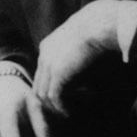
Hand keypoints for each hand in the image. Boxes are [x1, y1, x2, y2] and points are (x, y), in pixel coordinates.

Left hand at [33, 0, 120, 115]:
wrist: (98, 23)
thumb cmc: (96, 27)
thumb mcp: (78, 38)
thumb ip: (74, 52)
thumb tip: (81, 65)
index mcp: (46, 47)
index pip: (41, 73)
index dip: (49, 86)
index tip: (63, 96)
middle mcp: (43, 56)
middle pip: (39, 84)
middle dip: (48, 100)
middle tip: (61, 109)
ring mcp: (48, 65)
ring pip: (43, 93)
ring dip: (54, 106)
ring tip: (66, 113)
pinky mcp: (57, 73)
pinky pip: (54, 96)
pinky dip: (60, 107)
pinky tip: (69, 113)